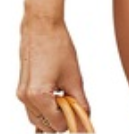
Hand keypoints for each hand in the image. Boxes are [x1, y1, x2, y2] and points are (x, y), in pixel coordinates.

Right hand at [17, 12, 90, 131]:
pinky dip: (45, 108)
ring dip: (53, 115)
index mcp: (39, 96)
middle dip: (62, 119)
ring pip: (37, 119)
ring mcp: (21, 93)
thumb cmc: (57, 46)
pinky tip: (57, 98)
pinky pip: (33, 108)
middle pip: (45, 126)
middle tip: (75, 104)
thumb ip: (79, 101)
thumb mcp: (74, 76)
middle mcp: (26, 98)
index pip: (57, 125)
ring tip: (67, 97)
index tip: (81, 112)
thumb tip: (85, 117)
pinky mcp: (22, 88)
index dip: (72, 120)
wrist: (42, 26)